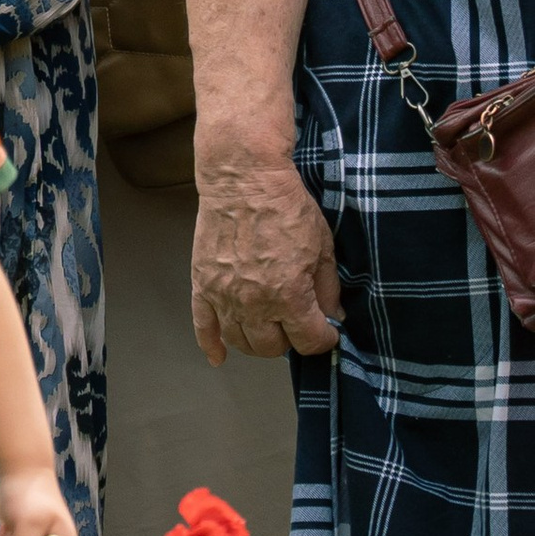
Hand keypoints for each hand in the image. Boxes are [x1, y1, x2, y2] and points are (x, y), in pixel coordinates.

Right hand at [192, 157, 342, 361]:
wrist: (243, 178)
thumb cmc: (287, 207)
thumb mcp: (322, 247)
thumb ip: (328, 288)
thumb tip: (334, 317)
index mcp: (289, 296)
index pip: (310, 341)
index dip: (324, 338)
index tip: (326, 328)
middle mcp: (254, 303)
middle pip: (273, 348)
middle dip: (290, 339)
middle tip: (295, 321)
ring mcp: (224, 296)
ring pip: (241, 342)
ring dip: (258, 341)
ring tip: (267, 327)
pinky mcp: (202, 285)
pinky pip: (202, 326)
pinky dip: (210, 345)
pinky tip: (218, 357)